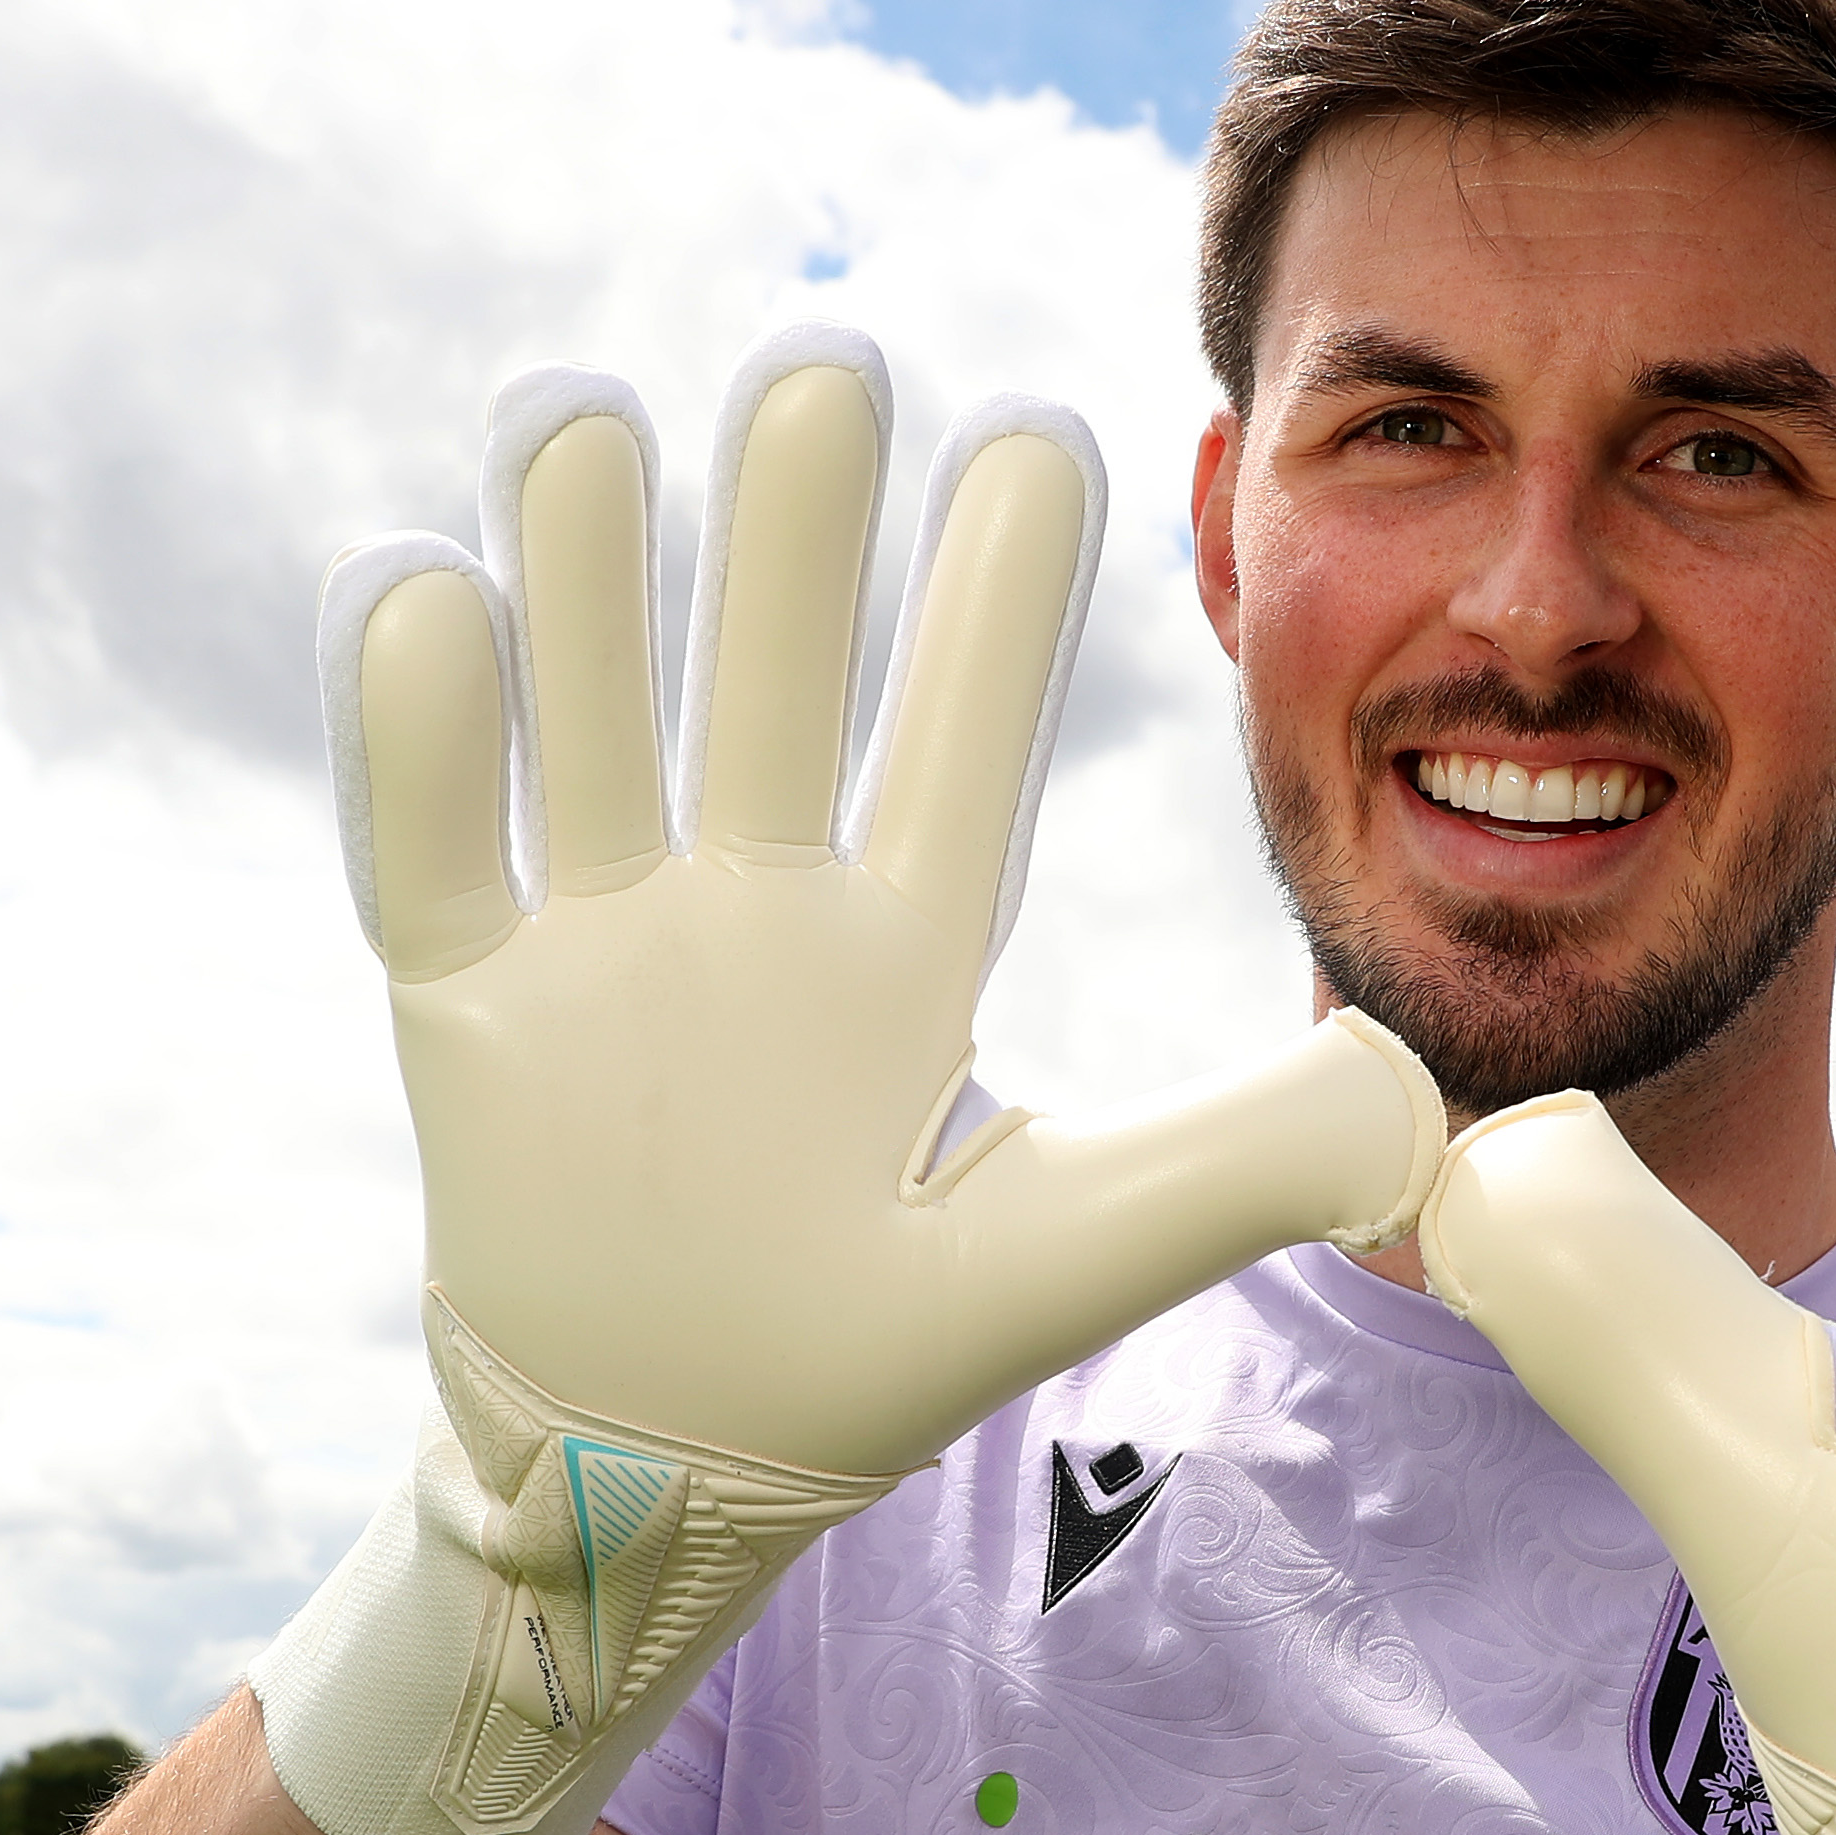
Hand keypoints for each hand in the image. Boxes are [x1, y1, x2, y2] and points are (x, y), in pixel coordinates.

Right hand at [257, 329, 1442, 1834]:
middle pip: (772, 685)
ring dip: (587, 578)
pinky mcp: (468, 1006)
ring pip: (595, 720)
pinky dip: (422, 732)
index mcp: (904, 946)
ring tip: (581, 408)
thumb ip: (1234, 1165)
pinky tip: (422, 590)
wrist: (663, 1473)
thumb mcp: (1065, 1253)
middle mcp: (752, 908)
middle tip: (824, 361)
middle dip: (791, 536)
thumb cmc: (867, 1355)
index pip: (965, 741)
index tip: (1043, 430)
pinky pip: (436, 847)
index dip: (999, 600)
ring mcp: (602, 942)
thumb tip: (1413, 1096)